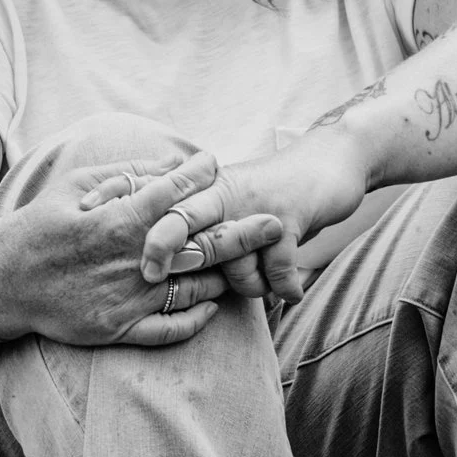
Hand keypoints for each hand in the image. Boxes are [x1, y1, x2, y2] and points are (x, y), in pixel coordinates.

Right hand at [0, 152, 286, 350]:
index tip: (215, 164)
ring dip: (224, 275)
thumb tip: (167, 166)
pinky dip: (196, 318)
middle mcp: (129, 263)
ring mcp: (126, 301)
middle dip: (242, 231)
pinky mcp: (117, 330)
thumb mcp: (73, 188)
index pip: (173, 195)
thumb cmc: (35, 227)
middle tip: (274, 222)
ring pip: (193, 289)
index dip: (199, 176)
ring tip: (247, 265)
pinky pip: (170, 329)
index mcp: (116, 222)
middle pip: (201, 247)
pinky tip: (211, 304)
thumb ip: (122, 175)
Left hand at [140, 132, 370, 300]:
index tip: (127, 250)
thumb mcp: (232, 197)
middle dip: (167, 252)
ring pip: (233, 262)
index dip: (141, 223)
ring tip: (265, 284)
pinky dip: (285, 287)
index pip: (164, 202)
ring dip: (250, 284)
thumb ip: (202, 221)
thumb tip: (168, 258)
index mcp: (209, 189)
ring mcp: (257, 206)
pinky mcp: (291, 218)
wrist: (328, 162)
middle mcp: (227, 195)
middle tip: (152, 276)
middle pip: (184, 223)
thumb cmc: (274, 190)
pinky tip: (292, 293)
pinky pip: (277, 269)